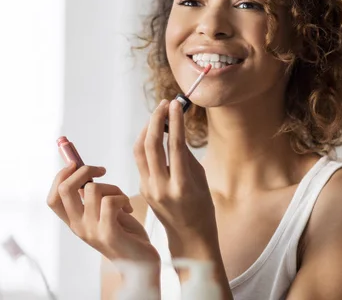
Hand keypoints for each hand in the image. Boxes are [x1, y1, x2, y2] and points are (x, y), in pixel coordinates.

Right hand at [47, 163, 159, 261]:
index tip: (75, 165)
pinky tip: (129, 208)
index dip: (59, 177)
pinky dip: (123, 198)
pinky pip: (110, 201)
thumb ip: (92, 198)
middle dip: (84, 170)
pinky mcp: (108, 234)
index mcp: (75, 222)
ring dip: (113, 187)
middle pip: (65, 189)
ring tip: (123, 199)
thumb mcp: (104, 214)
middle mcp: (78, 227)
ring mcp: (91, 231)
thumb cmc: (126, 236)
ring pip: (93, 190)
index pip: (52, 198)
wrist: (141, 266)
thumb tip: (85, 173)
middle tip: (101, 170)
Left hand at [134, 99, 217, 258]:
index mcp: (181, 186)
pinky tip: (154, 134)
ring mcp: (148, 189)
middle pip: (151, 145)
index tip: (175, 104)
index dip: (174, 121)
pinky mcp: (142, 189)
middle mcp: (161, 187)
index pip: (174, 146)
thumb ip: (185, 155)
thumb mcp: (200, 180)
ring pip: (139, 150)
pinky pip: (140, 160)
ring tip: (158, 115)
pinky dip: (145, 143)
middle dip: (155, 120)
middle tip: (164, 105)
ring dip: (146, 129)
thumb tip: (175, 128)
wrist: (188, 237)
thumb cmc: (201, 207)